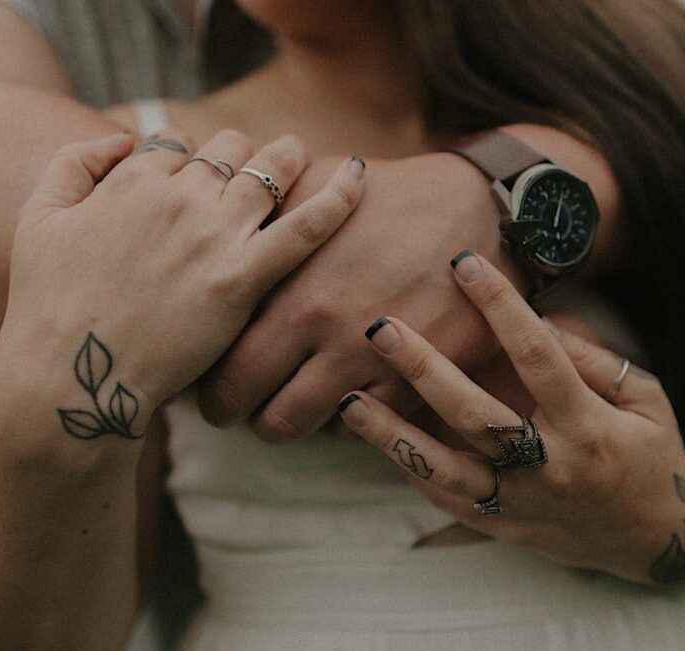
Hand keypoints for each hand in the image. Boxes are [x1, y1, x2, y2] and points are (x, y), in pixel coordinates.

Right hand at [0, 131, 363, 422]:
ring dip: (287, 158)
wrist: (75, 375)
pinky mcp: (244, 277)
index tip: (198, 180)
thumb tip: (123, 139)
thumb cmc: (50, 304)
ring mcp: (215, 235)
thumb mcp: (40, 218)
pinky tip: (360, 176)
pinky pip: (306, 225)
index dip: (191, 158)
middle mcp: (180, 196)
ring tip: (300, 156)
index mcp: (134, 179)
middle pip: (229, 150)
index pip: (180, 143)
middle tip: (255, 171)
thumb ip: (75, 163)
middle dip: (241, 155)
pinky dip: (338, 196)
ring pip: (269, 173)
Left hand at [195, 153, 526, 440]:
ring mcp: (375, 363)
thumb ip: (261, 218)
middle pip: (260, 413)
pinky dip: (340, 420)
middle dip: (240, 417)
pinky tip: (336, 396)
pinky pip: (360, 427)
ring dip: (289, 422)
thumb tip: (213, 233)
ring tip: (285, 404)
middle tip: (238, 408)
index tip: (207, 382)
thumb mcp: (314, 188)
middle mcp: (329, 337)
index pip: (227, 371)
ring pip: (306, 428)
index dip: (209, 386)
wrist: (477, 210)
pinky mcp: (416, 380)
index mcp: (294, 294)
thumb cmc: (387, 195)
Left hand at [336, 251, 684, 584]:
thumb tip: (541, 316)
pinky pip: (446, 500)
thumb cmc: (652, 454)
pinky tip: (375, 436)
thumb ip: (594, 359)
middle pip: (476, 416)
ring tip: (348, 400)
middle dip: (425, 369)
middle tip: (379, 328)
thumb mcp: (646, 400)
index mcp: (589, 428)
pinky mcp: (502, 527)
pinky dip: (410, 469)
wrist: (655, 542)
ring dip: (393, 435)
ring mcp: (521, 505)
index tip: (465, 264)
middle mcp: (550, 468)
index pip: (539, 357)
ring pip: (446, 471)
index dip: (502, 307)